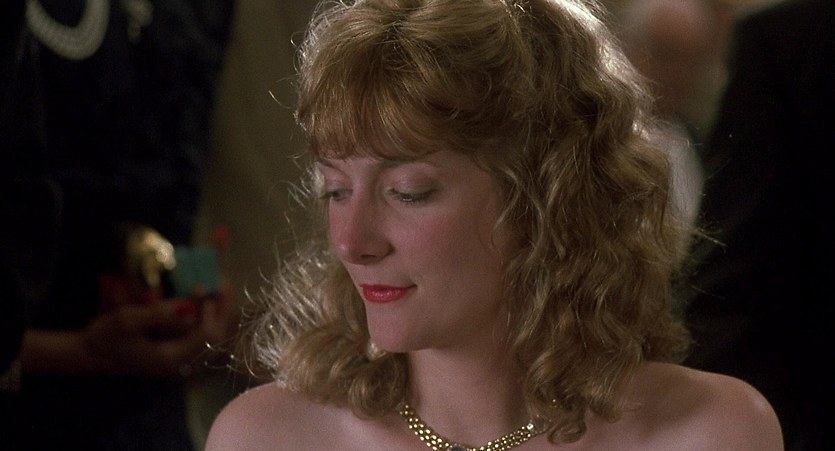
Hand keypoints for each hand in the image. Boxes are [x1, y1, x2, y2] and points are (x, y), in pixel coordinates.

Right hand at [83, 297, 222, 377]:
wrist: (91, 354)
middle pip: (215, 337)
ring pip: (209, 336)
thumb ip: (158, 313)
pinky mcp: (174, 352)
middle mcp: (179, 362)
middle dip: (221, 310)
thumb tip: (187, 305)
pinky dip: (204, 317)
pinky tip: (202, 300)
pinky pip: (199, 336)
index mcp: (171, 357)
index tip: (206, 288)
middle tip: (222, 284)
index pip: (207, 335)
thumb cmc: (106, 337)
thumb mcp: (127, 320)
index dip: (211, 311)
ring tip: (216, 289)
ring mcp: (178, 359)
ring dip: (215, 313)